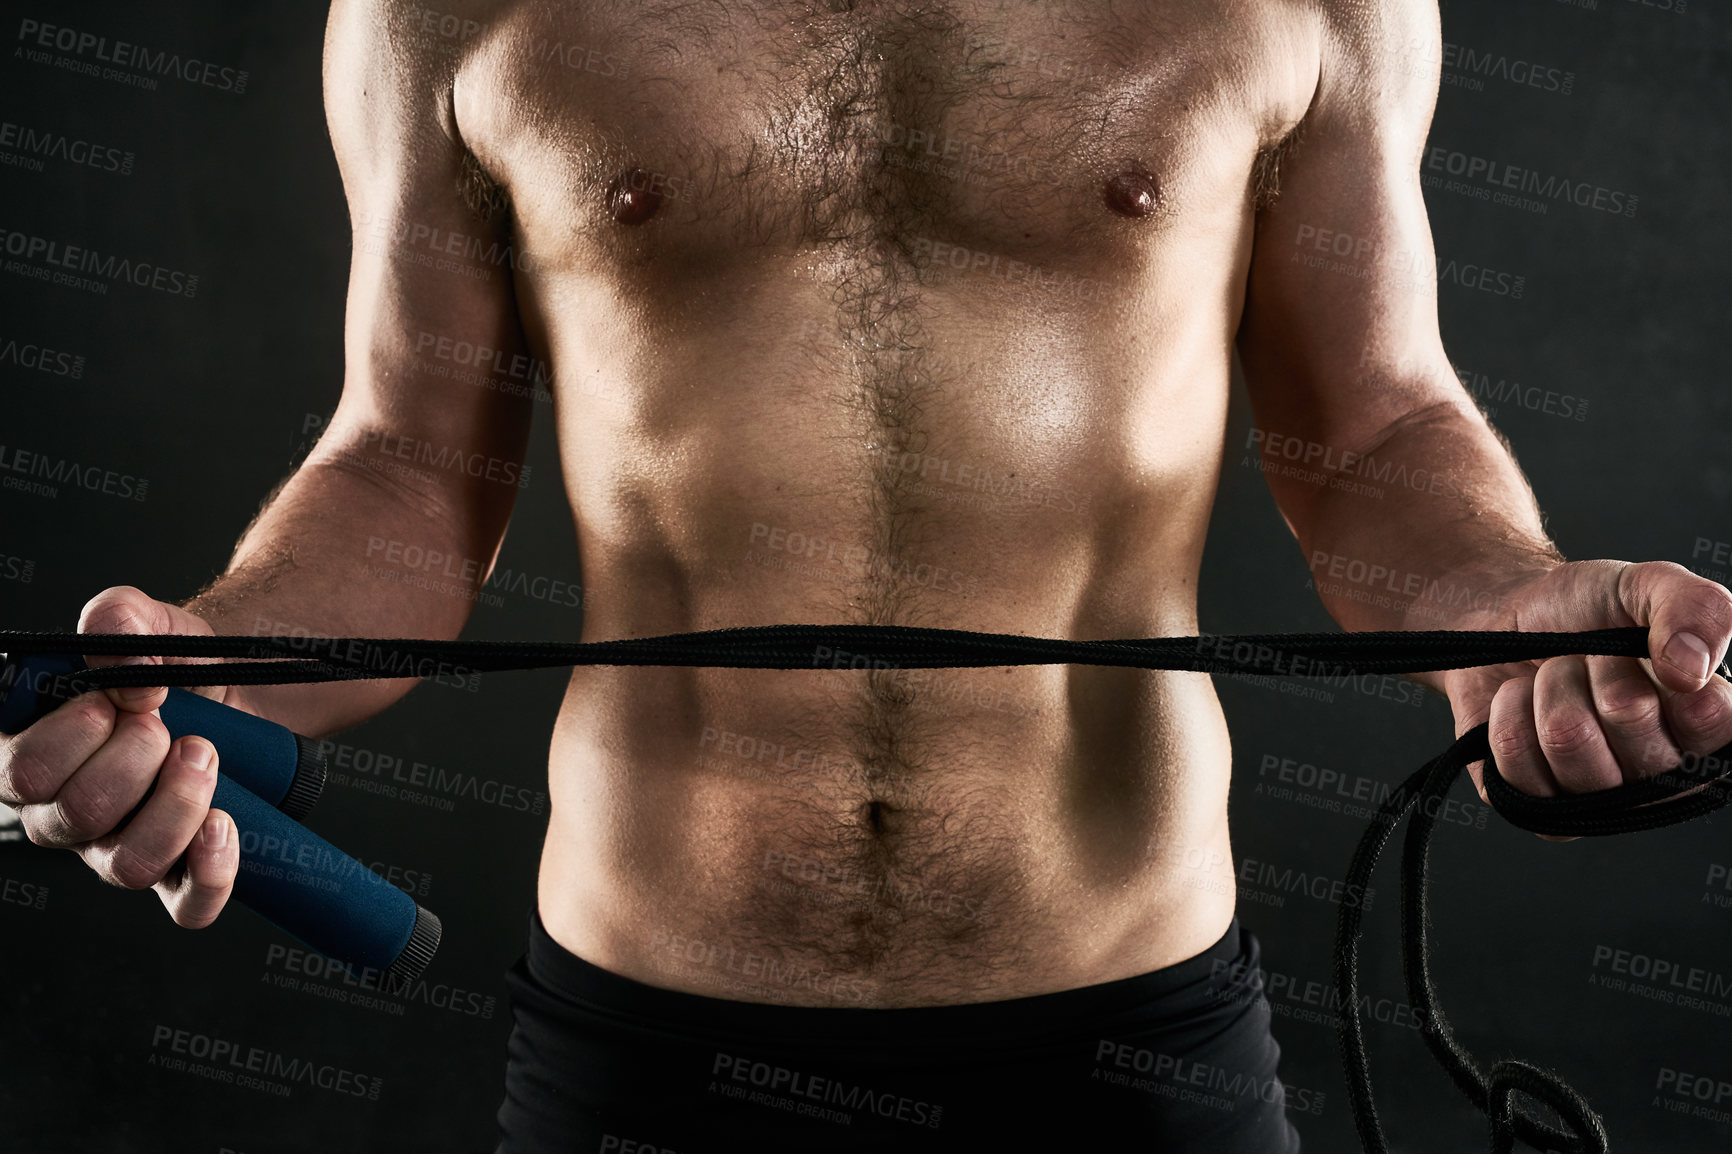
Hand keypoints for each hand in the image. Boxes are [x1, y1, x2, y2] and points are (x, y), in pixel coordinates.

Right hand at [0, 586, 239, 923]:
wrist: (239, 689)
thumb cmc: (173, 664)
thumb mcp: (148, 624)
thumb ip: (120, 617)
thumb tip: (121, 660)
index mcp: (34, 757)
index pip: (22, 775)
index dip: (75, 735)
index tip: (118, 698)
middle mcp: (65, 814)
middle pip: (75, 818)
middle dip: (133, 761)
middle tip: (168, 724)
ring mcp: (119, 850)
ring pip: (128, 865)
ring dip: (175, 807)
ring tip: (205, 755)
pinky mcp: (178, 875)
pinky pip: (186, 906)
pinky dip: (209, 872)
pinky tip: (225, 825)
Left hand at [1439, 561, 1731, 840]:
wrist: (1503, 621)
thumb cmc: (1585, 610)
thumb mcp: (1649, 584)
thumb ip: (1696, 608)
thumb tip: (1692, 669)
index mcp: (1707, 724)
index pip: (1712, 716)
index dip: (1665, 670)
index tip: (1643, 650)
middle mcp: (1665, 774)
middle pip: (1629, 716)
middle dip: (1594, 667)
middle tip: (1587, 658)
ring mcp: (1604, 798)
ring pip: (1568, 740)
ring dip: (1549, 691)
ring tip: (1552, 680)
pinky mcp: (1544, 809)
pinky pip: (1519, 772)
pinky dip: (1508, 719)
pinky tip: (1521, 706)